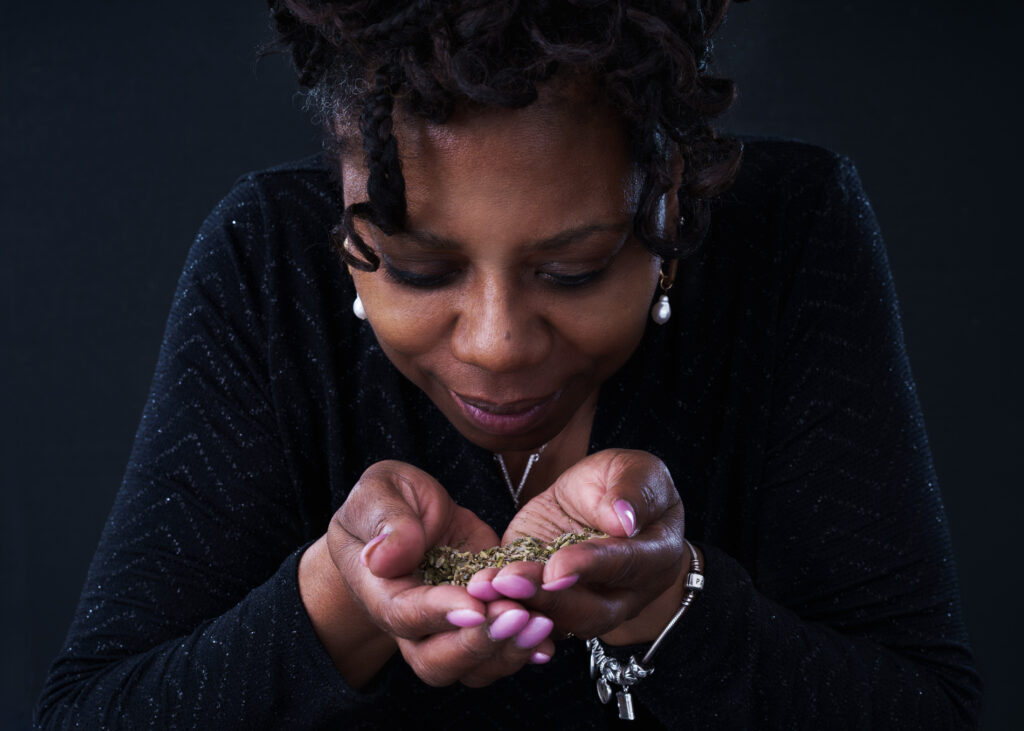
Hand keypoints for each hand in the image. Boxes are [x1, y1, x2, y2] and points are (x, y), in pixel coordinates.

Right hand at [311, 460, 555, 686]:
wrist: (411, 512)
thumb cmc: (388, 501)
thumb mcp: (381, 493)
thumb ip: (387, 521)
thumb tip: (383, 557)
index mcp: (380, 592)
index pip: (406, 615)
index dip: (441, 614)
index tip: (475, 605)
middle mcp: (413, 624)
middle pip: (437, 660)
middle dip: (479, 644)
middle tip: (517, 616)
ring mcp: (450, 627)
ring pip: (472, 667)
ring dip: (507, 651)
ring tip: (540, 624)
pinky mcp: (483, 618)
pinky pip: (499, 651)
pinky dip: (525, 650)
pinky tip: (549, 639)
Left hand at [466, 450, 686, 643]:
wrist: (598, 499)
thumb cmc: (623, 482)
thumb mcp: (633, 469)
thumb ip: (631, 490)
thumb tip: (625, 519)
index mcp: (655, 556)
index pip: (624, 565)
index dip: (590, 567)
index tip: (558, 568)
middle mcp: (625, 593)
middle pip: (590, 610)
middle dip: (546, 598)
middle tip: (508, 581)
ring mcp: (588, 606)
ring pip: (558, 621)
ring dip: (521, 606)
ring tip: (487, 586)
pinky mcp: (550, 603)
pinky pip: (531, 616)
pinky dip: (504, 608)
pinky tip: (478, 592)